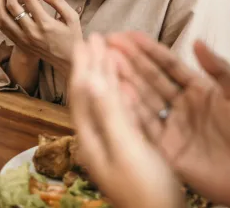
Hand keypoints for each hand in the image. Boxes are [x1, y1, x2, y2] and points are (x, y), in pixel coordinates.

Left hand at [0, 0, 81, 72]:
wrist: (67, 62)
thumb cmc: (72, 37)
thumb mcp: (72, 18)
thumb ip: (57, 2)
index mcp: (45, 25)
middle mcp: (31, 32)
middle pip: (12, 6)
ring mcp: (22, 39)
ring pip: (2, 17)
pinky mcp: (18, 42)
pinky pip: (2, 26)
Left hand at [69, 34, 182, 207]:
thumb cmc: (146, 190)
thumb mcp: (127, 148)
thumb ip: (109, 112)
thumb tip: (89, 79)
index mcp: (90, 137)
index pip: (83, 92)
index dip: (85, 64)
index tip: (89, 39)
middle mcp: (95, 139)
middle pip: (89, 94)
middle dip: (91, 65)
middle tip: (93, 39)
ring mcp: (109, 144)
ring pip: (102, 101)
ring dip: (103, 75)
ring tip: (106, 54)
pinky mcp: (124, 149)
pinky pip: (116, 112)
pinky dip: (118, 92)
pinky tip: (124, 86)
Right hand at [106, 32, 229, 207]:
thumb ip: (219, 68)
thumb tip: (197, 41)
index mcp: (199, 90)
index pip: (168, 65)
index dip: (148, 50)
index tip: (128, 35)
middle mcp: (180, 105)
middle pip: (150, 78)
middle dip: (129, 61)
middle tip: (106, 44)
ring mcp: (171, 126)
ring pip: (142, 99)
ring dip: (124, 80)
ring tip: (104, 63)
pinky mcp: (165, 148)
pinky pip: (144, 126)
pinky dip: (130, 111)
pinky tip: (115, 94)